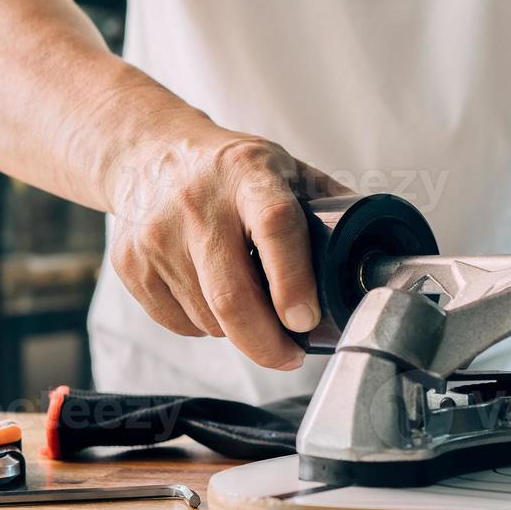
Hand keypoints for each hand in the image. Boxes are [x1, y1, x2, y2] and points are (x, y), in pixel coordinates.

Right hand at [105, 123, 348, 369]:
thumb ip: (332, 205)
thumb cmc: (232, 170)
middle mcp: (198, 203)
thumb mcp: (286, 168)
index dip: (293, 280)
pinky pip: (179, 324)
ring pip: (209, 319)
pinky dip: (205, 326)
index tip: (305, 320)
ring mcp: (157, 235)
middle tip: (291, 354)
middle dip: (268, 344)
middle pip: (232, 295)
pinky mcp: (130, 263)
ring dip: (239, 332)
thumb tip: (380, 251)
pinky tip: (212, 297)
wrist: (149, 154)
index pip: (274, 226)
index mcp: (249, 174)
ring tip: (252, 309)